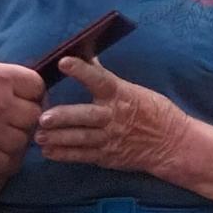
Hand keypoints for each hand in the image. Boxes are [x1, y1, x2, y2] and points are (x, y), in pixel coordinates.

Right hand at [0, 51, 44, 175]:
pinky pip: (8, 164)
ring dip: (14, 139)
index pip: (37, 86)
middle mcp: (1, 106)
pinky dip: (6, 160)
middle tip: (11, 119)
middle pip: (33, 116)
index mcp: (0, 78)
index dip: (32, 93)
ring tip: (0, 137)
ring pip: (23, 141)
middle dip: (24, 117)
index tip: (24, 98)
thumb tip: (10, 85)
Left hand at [34, 56, 191, 174]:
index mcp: (120, 94)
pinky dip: (64, 154)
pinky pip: (82, 155)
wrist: (173, 144)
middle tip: (43, 118)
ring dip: (58, 138)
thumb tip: (87, 56)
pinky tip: (48, 151)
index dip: (81, 70)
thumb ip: (106, 78)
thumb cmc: (151, 111)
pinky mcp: (107, 156)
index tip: (63, 61)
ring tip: (39, 137)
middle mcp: (113, 116)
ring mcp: (110, 138)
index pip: (98, 79)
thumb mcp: (132, 89)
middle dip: (63, 118)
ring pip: (80, 138)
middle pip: (85, 116)